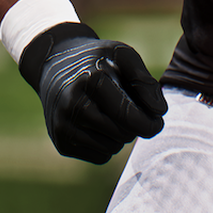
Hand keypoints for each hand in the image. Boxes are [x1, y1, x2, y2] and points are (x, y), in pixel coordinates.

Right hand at [19, 22, 167, 162]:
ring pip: (112, 148)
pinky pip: (100, 157)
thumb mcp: (122, 56)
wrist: (53, 64)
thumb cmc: (96, 61)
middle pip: (124, 134)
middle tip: (128, 111)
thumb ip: (145, 81)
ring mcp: (64, 125)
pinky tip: (95, 125)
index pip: (130, 117)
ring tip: (109, 114)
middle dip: (133, 126)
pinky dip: (105, 144)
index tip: (157, 119)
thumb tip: (159, 111)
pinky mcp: (61, 142)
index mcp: (92, 80)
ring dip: (119, 135)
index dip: (150, 123)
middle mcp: (74, 105)